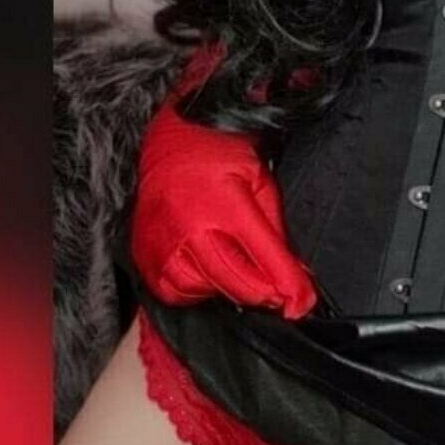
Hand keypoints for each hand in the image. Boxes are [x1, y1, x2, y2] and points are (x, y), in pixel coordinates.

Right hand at [130, 57, 316, 318]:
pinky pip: (172, 291)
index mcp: (228, 205)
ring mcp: (163, 242)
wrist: (174, 138)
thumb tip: (297, 280)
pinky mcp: (143, 253)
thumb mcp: (262, 183)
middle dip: (264, 293)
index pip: (266, 258)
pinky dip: (193, 289)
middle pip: (237, 282)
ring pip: (204, 291)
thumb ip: (277, 233)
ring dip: (227, 289)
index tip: (301, 306)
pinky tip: (205, 270)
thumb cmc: (222, 157)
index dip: (289, 288)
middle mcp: (191, 227)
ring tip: (235, 266)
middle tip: (277, 290)